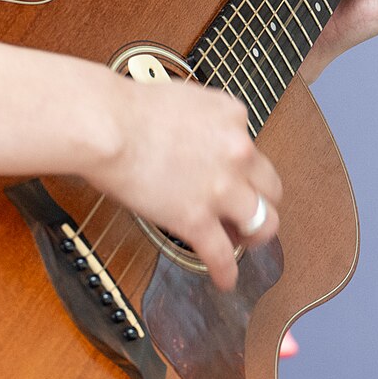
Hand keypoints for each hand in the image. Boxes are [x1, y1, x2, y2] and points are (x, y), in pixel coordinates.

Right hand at [85, 74, 281, 291]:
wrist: (107, 125)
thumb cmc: (126, 108)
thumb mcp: (182, 99)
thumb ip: (199, 120)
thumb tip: (192, 141)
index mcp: (232, 116)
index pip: (251, 147)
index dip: (240, 167)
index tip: (229, 177)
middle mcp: (237, 151)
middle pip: (270, 186)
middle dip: (260, 201)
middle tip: (245, 211)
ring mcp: (222, 188)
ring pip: (263, 222)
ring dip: (255, 236)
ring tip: (243, 243)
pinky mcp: (198, 219)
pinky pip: (223, 255)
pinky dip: (227, 272)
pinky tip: (225, 280)